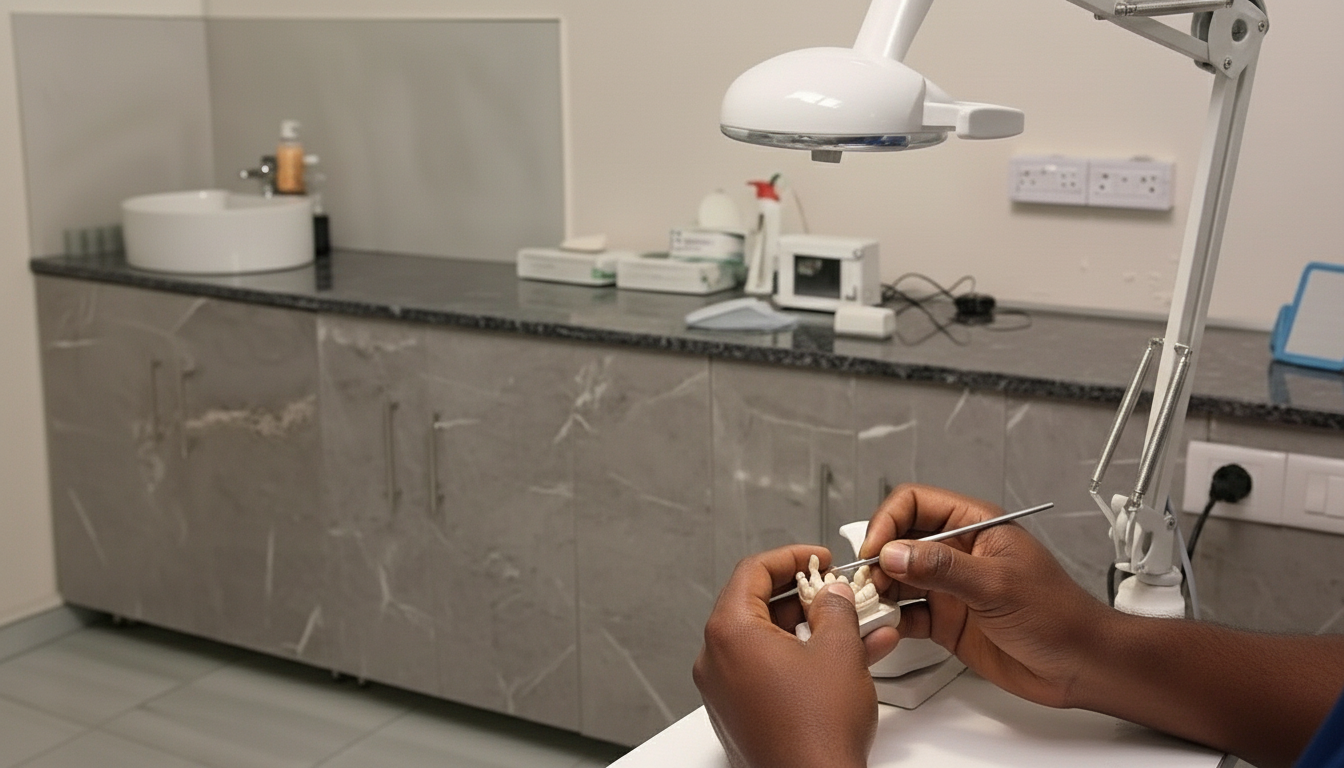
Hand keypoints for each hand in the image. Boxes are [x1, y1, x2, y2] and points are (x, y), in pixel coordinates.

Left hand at [693, 546, 897, 767]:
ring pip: (769, 641)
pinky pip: (770, 671)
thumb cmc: (815, 734)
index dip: (791, 558)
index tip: (816, 558)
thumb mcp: (839, 651)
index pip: (752, 571)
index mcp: (729, 633)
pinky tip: (845, 658)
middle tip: (834, 591)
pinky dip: (802, 659)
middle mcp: (716, 661)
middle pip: (757, 605)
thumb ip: (835, 608)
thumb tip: (832, 594)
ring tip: (853, 625)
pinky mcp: (740, 714)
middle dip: (804, 596)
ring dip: (811, 630)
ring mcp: (725, 691)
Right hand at [859, 484, 1114, 708]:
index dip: (888, 521)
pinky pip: (907, 614)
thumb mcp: (997, 584)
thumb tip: (895, 552)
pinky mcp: (946, 621)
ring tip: (870, 606)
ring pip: (898, 579)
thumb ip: (942, 568)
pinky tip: (888, 628)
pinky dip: (892, 620)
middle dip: (877, 559)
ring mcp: (950, 588)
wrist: (1081, 665)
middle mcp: (958, 553)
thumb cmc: (1059, 615)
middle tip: (867, 582)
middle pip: (899, 541)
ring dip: (880, 591)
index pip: (915, 504)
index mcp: (975, 526)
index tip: (875, 549)